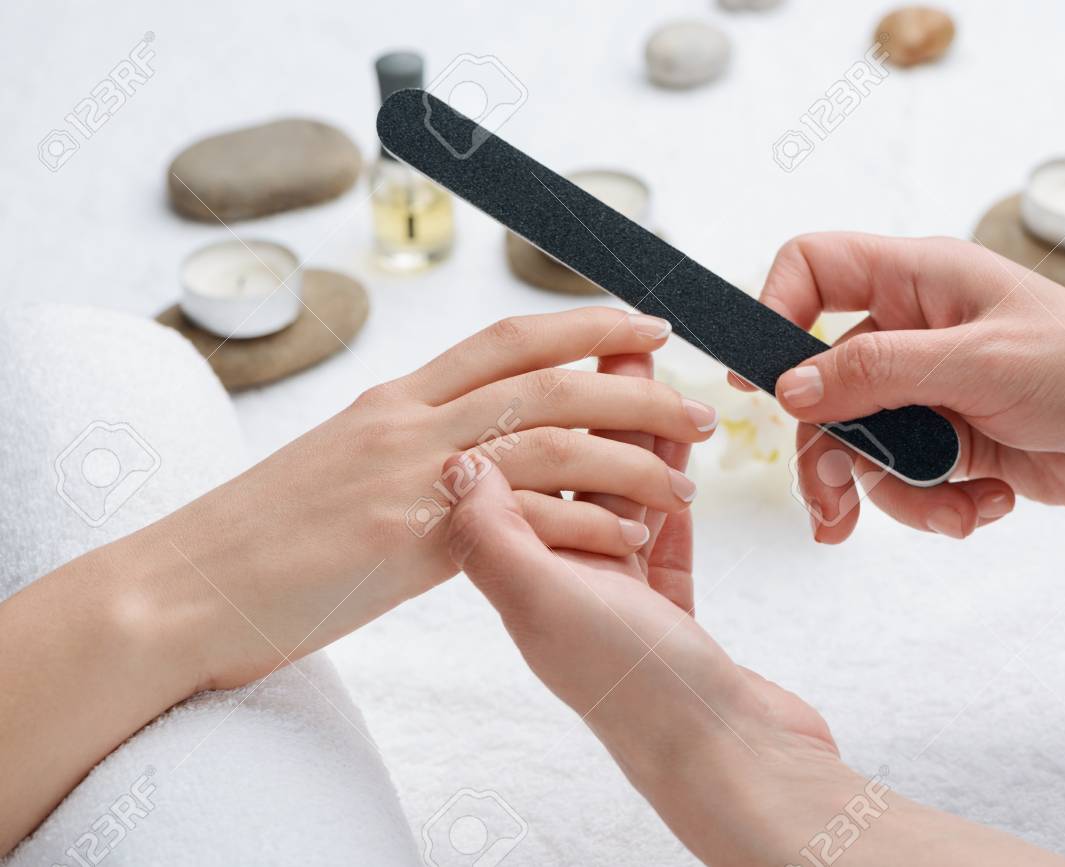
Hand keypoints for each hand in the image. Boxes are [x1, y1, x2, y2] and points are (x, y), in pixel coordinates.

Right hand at [0, 308, 718, 850]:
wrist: (187, 587)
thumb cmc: (266, 534)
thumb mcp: (343, 462)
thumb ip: (412, 443)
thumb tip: (470, 444)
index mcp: (397, 398)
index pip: (509, 338)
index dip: (588, 324)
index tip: (647, 326)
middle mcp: (410, 421)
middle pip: (550, 378)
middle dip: (638, 388)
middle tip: (699, 406)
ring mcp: (412, 476)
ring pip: (553, 442)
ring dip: (633, 459)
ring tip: (684, 482)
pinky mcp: (411, 539)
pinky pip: (529, 521)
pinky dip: (590, 527)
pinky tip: (632, 542)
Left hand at [444, 368, 1064, 866]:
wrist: (729, 756)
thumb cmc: (634, 688)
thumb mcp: (545, 600)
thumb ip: (496, 531)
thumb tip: (459, 462)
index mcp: (522, 573)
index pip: (519, 466)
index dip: (537, 403)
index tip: (564, 351)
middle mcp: (560, 580)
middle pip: (570, 471)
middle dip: (593, 405)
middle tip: (625, 348)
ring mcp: (615, 595)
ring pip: (619, 494)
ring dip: (635, 436)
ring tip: (654, 379)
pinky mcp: (666, 612)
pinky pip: (664, 534)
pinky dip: (670, 488)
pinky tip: (680, 454)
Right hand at [738, 233, 1064, 538]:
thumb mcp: (980, 364)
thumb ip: (878, 373)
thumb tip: (789, 389)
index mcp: (920, 281)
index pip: (814, 267)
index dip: (774, 311)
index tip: (760, 382)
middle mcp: (915, 332)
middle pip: (821, 383)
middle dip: (829, 451)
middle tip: (833, 503)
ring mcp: (931, 390)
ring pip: (859, 445)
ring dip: (893, 494)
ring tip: (947, 513)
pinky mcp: (952, 443)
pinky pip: (905, 480)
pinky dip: (935, 505)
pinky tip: (985, 504)